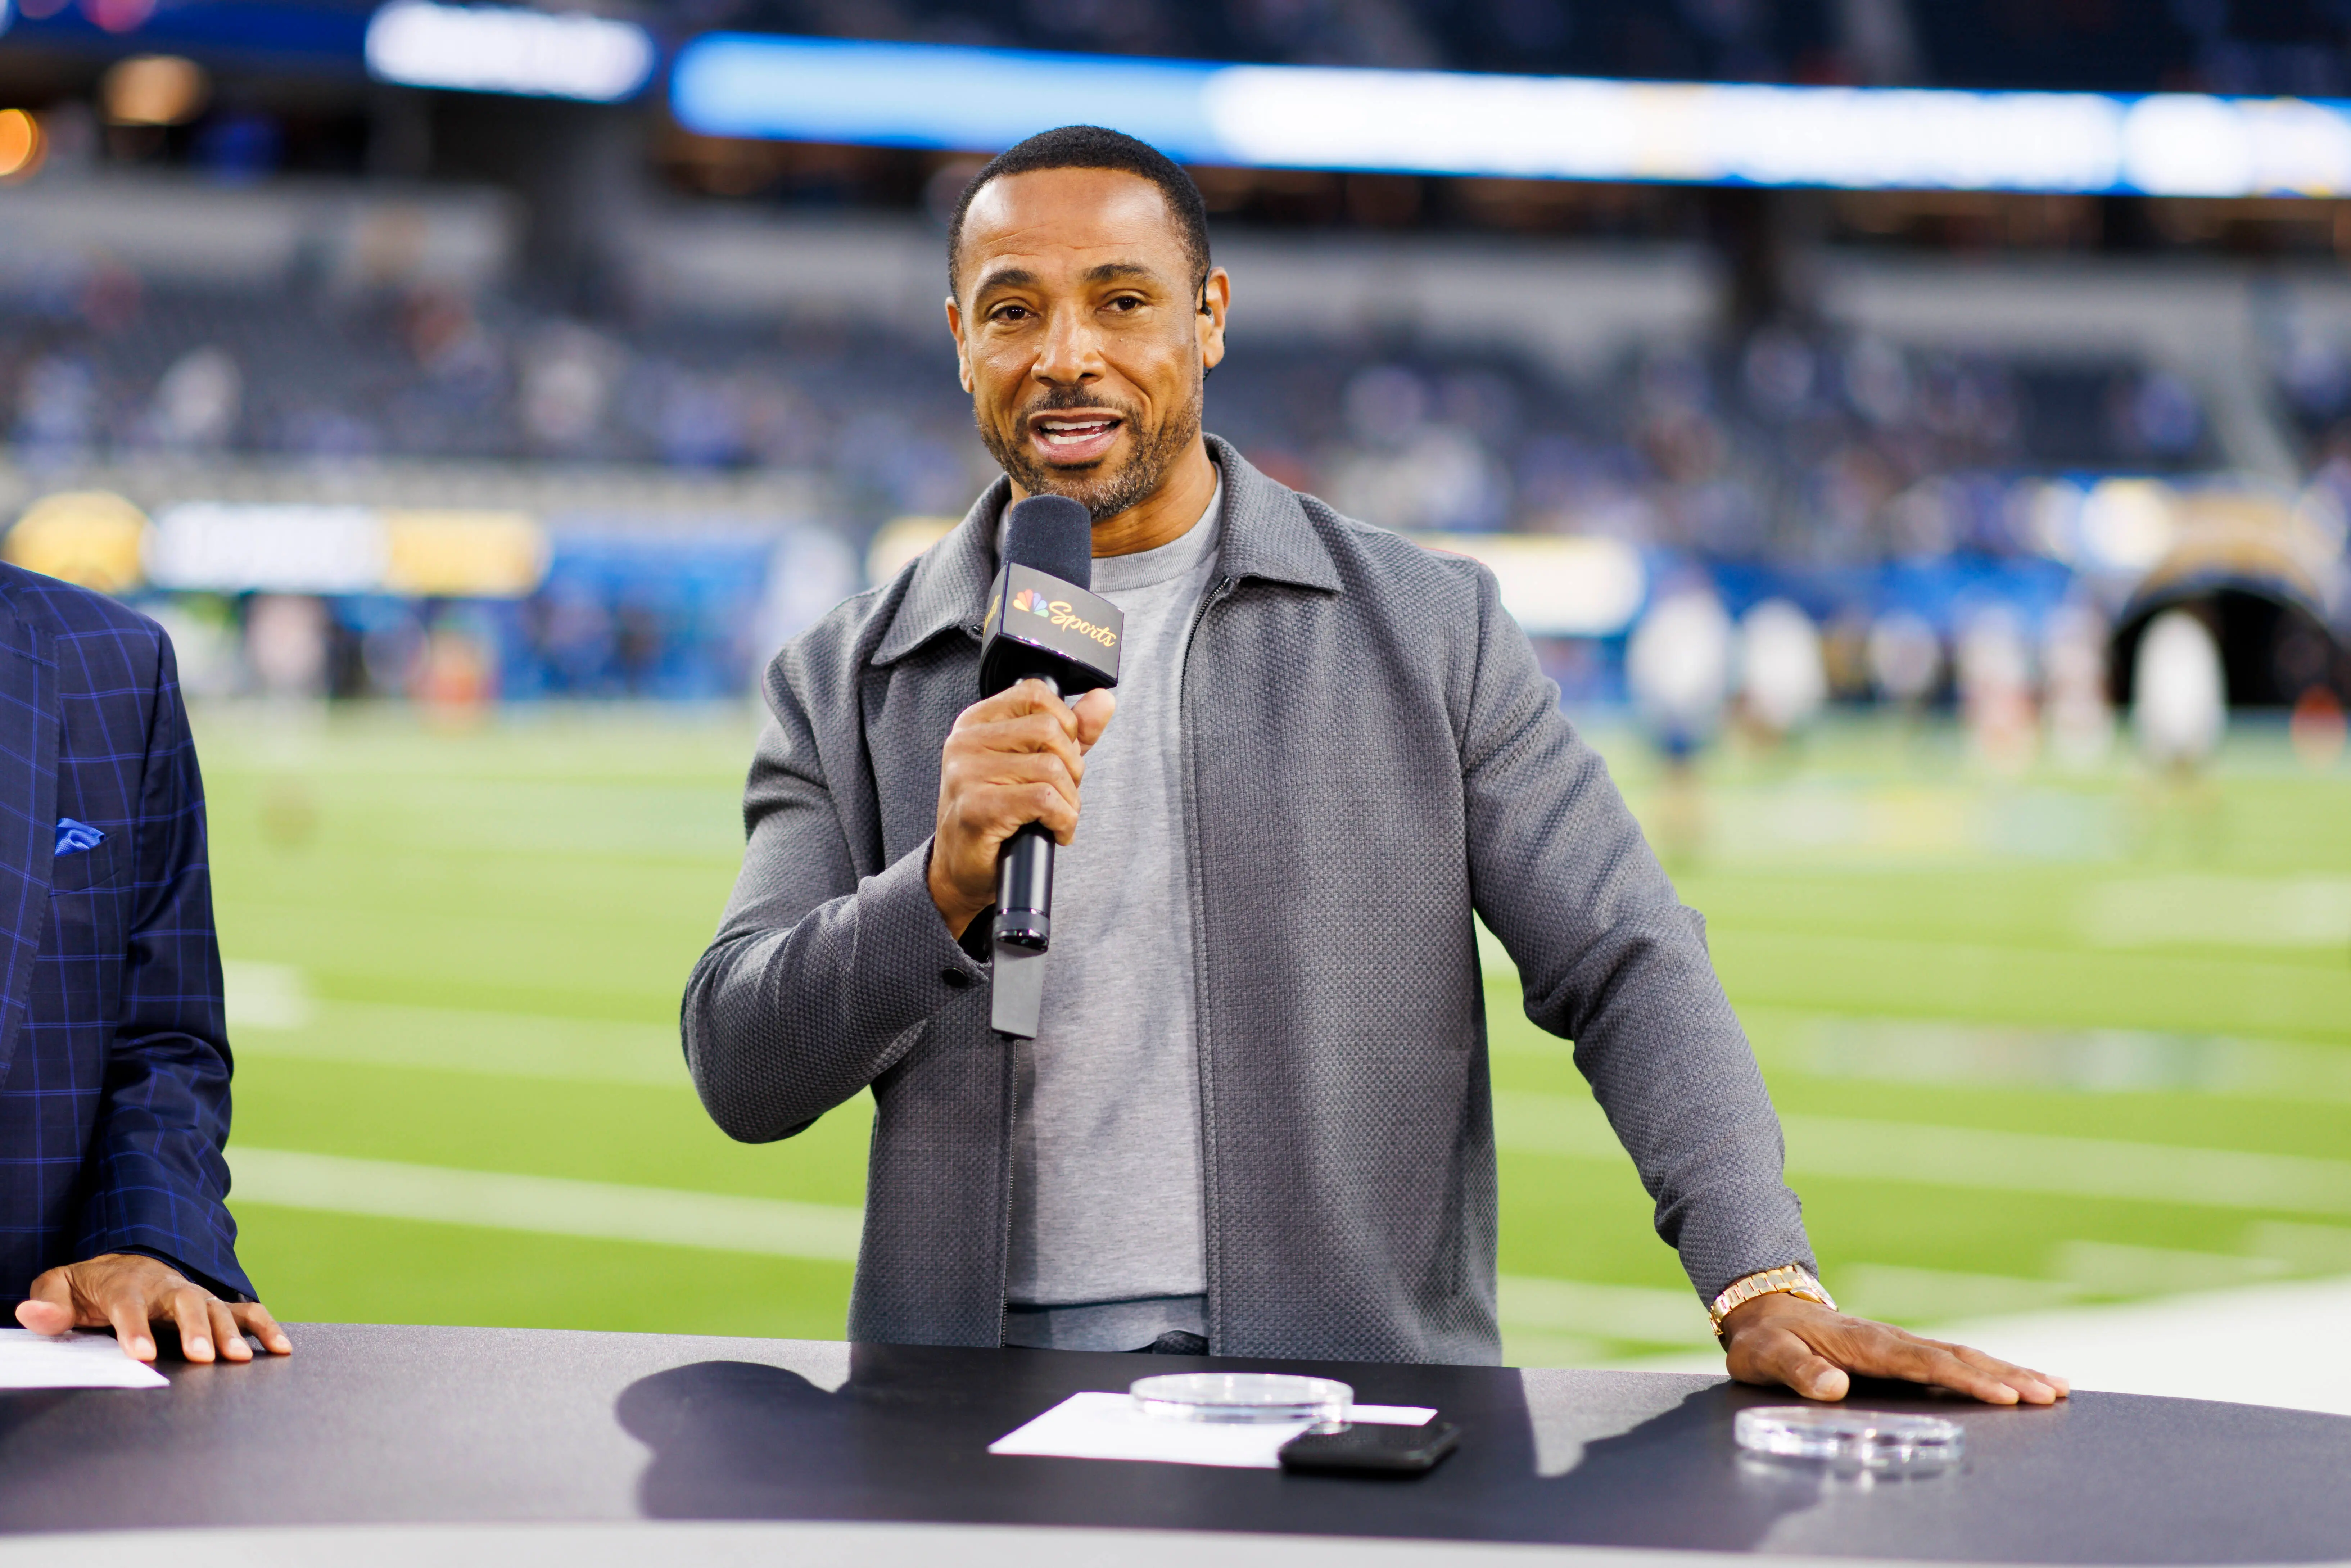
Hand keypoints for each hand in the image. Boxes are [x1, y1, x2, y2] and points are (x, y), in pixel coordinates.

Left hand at [16, 1253, 291, 1363]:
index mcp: (126, 1284)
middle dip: (195, 1329)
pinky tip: (280, 1349)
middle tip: (203, 1357)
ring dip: (230, 1332)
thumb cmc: (87, 1285)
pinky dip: (265, 1327)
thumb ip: (47, 1301)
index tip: (142, 1355)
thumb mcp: (58, 1285)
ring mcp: (194, 1293)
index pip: (130, 1306)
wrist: (123, 1268)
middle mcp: (166, 1286)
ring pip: (218, 1307)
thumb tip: (33, 1315)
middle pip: (185, 1302)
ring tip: (237, 1359)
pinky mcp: (214, 1303)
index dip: (136, 1330)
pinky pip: (246, 1311)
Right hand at [929, 678, 1115, 936]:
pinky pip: (1045, 800)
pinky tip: (1055, 831)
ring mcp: (966, 774)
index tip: (1060, 756)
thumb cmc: (997, 814)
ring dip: (1070, 800)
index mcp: (976, 723)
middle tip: (1062, 793)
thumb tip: (1103, 700)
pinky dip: (1064, 820)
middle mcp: (965, 742)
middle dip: (1072, 766)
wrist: (962, 868)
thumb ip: (1069, 731)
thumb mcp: (1033, 763)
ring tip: (1057, 816)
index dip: (1065, 724)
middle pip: (1050, 730)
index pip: (1035, 693)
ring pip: (1052, 768)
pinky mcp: (976, 808)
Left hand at [1720, 1291, 2065, 1405]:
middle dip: (2007, 1375)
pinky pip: (1953, 1361)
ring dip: (2009, 1371)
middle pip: (1958, 1357)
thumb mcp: (1768, 1356)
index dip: (1965, 1378)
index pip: (1925, 1362)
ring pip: (1964, 1357)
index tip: (2004, 1393)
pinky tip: (2019, 1383)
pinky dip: (1990, 1370)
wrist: (1765, 1312)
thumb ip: (1798, 1371)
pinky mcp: (1903, 1354)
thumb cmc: (1768, 1340)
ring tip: (2057, 1388)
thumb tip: (1833, 1386)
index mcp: (1866, 1344)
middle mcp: (1892, 1341)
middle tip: (2052, 1393)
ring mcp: (1901, 1346)